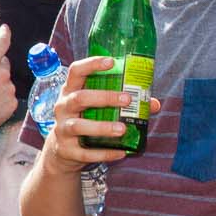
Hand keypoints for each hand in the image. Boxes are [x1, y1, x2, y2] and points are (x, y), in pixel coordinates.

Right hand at [42, 56, 159, 175]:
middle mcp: (63, 108)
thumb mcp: (97, 107)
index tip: (112, 62)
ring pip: (78, 126)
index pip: (76, 71)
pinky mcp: (66, 150)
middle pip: (79, 98)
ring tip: (122, 129)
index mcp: (71, 91)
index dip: (92, 64)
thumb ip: (123, 103)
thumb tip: (153, 104)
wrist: (62, 150)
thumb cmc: (85, 119)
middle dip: (104, 97)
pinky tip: (120, 152)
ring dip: (101, 127)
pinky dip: (103, 153)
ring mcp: (62, 129)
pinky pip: (84, 152)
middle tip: (127, 100)